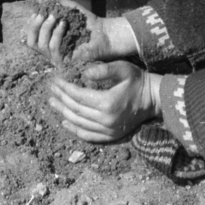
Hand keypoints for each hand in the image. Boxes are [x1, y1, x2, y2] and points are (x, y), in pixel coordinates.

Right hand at [22, 0, 133, 64]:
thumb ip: (55, 2)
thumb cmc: (87, 21)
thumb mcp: (69, 8)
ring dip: (46, 28)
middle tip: (43, 14)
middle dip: (35, 26)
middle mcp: (51, 51)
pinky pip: (54, 49)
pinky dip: (56, 33)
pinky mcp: (66, 61)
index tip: (37, 12)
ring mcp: (58, 57)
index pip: (31, 37)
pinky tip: (64, 23)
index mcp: (49, 40)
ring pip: (42, 45)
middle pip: (31, 43)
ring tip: (55, 16)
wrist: (104, 32)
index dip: (31, 25)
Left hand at [47, 61, 161, 142]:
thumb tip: (83, 73)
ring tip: (53, 103)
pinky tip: (65, 122)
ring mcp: (109, 131)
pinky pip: (89, 136)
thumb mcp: (122, 68)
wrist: (154, 99)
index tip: (55, 80)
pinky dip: (75, 130)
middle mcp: (106, 120)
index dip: (64, 88)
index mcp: (107, 103)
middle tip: (50, 90)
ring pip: (79, 123)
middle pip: (75, 110)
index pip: (78, 96)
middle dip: (61, 99)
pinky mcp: (112, 136)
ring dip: (64, 113)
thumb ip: (103, 69)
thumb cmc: (138, 80)